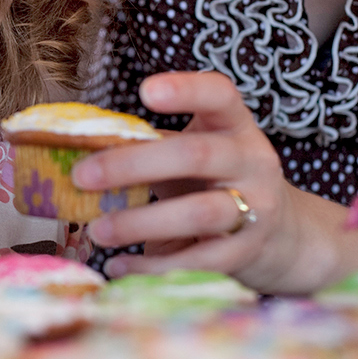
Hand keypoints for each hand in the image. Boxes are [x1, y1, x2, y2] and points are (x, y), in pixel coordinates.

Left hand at [72, 71, 326, 290]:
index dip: (186, 90)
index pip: (220, 95)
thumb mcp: (192, 155)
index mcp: (234, 126)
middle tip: (81, 176)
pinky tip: (118, 267)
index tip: (146, 90)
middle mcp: (252, 161)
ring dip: (140, 223)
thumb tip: (76, 151)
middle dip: (133, 165)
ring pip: (199, 213)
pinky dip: (153, 268)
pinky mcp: (246, 252)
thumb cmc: (215, 184)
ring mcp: (255, 208)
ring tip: (97, 230)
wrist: (281, 236)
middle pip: (196, 155)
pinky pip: (198, 262)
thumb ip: (149, 148)